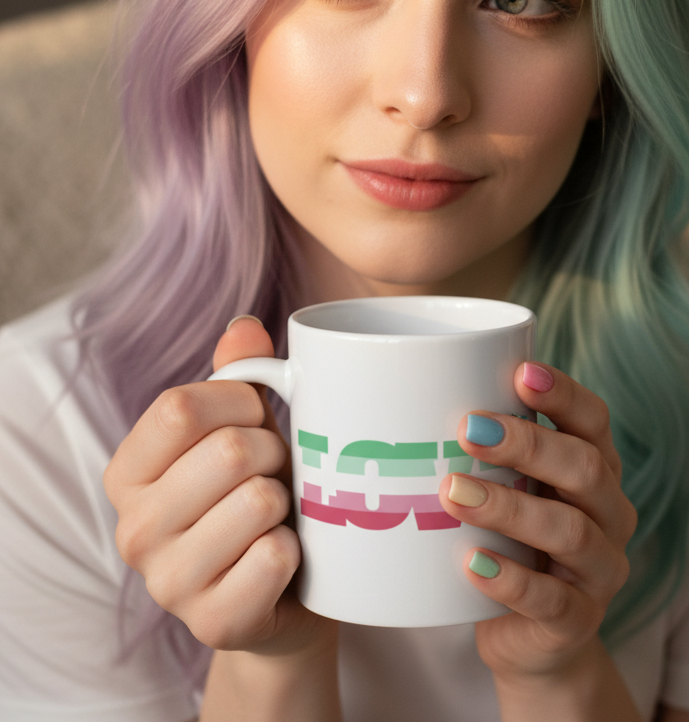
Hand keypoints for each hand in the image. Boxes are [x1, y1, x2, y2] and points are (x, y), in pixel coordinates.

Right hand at [104, 317, 334, 656]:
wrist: (283, 591)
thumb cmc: (258, 494)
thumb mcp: (244, 431)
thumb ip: (238, 378)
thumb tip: (245, 329)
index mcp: (129, 473)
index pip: (180, 408)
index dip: (241, 402)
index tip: (260, 418)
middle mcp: (134, 529)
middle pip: (229, 451)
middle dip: (273, 453)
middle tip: (274, 474)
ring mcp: (168, 583)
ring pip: (258, 502)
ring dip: (286, 502)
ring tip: (277, 516)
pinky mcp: (213, 622)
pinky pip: (276, 556)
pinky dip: (297, 550)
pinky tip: (284, 559)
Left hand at [439, 361, 636, 682]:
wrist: (530, 634)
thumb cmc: (512, 541)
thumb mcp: (509, 489)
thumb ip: (490, 452)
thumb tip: (420, 392)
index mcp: (596, 471)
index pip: (594, 422)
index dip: (564, 395)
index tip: (521, 372)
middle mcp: (610, 515)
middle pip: (586, 469)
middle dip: (528, 445)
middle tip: (468, 430)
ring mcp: (600, 571)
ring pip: (570, 532)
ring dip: (509, 508)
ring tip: (454, 492)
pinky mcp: (578, 622)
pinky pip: (553, 601)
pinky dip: (511, 580)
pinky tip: (473, 564)